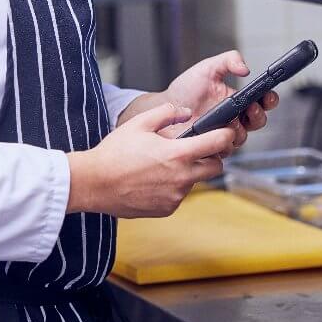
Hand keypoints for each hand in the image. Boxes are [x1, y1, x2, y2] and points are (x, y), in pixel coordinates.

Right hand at [67, 103, 235, 217]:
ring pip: (195, 181)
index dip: (226, 135)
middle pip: (216, 167)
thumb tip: (186, 112)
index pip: (217, 144)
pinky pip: (179, 195)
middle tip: (195, 149)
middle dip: (211, 157)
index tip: (227, 132)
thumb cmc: (114, 153)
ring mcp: (175, 196)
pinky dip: (173, 186)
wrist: (94, 183)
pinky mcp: (167, 209)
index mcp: (177, 154)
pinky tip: (153, 179)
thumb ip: (167, 113)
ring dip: (188, 172)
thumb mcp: (139, 123)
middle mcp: (181, 178)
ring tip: (162, 164)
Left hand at [159, 50, 278, 146]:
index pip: (263, 101)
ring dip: (238, 129)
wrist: (166, 106)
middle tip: (249, 107)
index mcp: (238, 99)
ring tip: (228, 120)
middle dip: (258, 114)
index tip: (267, 95)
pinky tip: (212, 132)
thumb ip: (228, 61)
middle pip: (258, 121)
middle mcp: (235, 118)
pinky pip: (224, 150)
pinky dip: (220, 142)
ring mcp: (224, 133)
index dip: (269, 99)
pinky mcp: (213, 146)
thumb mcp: (208, 68)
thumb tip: (245, 68)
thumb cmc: (186, 88)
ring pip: (242, 137)